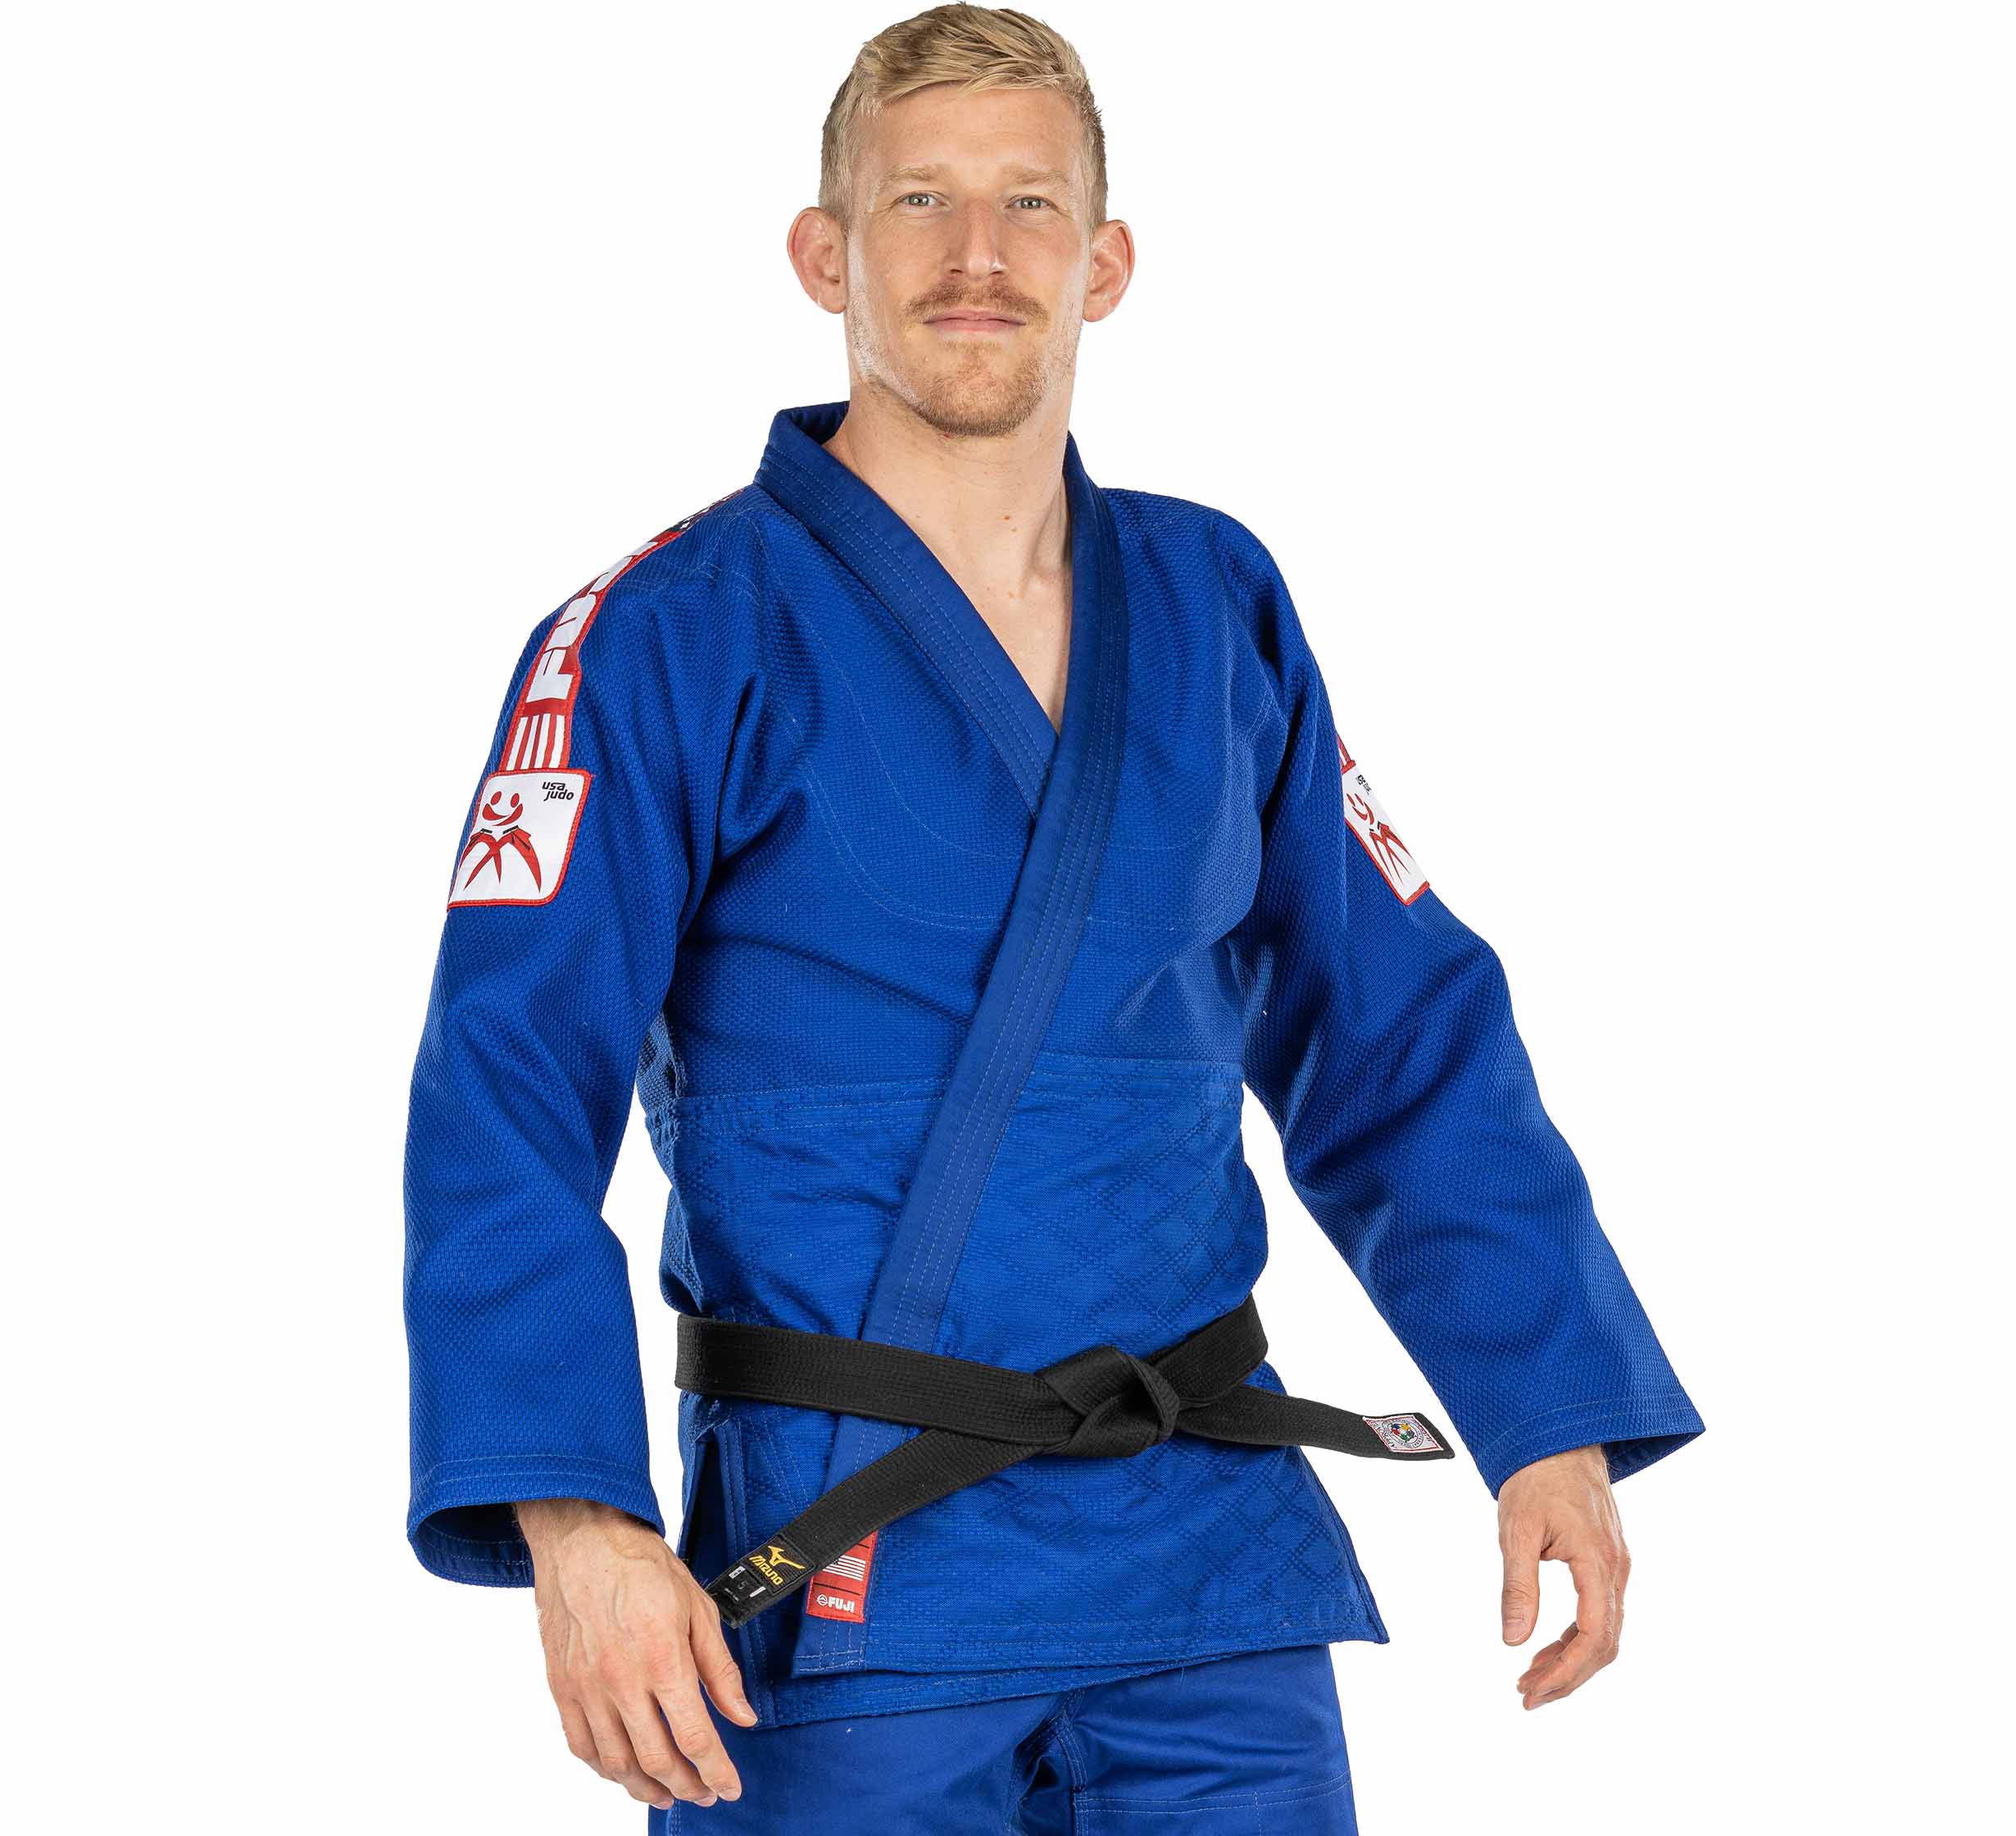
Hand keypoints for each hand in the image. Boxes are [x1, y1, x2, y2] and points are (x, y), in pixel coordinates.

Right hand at [516, 1497, 758, 1810]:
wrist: (583, 1539)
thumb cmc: (641, 1565)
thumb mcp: (698, 1607)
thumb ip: (720, 1669)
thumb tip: (743, 1715)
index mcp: (663, 1659)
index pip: (695, 1738)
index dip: (716, 1771)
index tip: (730, 1787)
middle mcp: (622, 1681)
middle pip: (657, 1760)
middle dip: (687, 1786)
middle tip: (704, 1791)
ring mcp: (587, 1688)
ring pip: (617, 1763)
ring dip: (646, 1788)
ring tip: (668, 1793)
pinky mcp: (562, 1687)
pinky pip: (581, 1746)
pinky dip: (605, 1769)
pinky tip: (623, 1771)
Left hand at [1496, 1444, 1628, 1709]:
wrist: (1558, 1436)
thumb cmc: (1535, 1477)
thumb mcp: (1516, 1531)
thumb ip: (1518, 1587)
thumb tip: (1513, 1640)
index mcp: (1597, 1562)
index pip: (1593, 1637)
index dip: (1566, 1672)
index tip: (1533, 1690)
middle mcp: (1615, 1568)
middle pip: (1604, 1644)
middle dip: (1567, 1676)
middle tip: (1527, 1695)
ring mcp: (1615, 1564)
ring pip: (1605, 1631)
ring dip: (1571, 1659)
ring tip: (1531, 1676)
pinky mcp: (1607, 1560)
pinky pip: (1600, 1611)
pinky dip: (1576, 1636)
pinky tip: (1548, 1645)